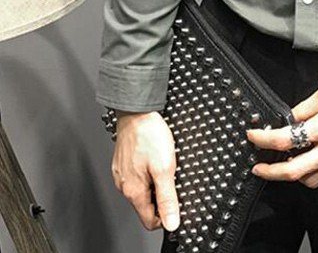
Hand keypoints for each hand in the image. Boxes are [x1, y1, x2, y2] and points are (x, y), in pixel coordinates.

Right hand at [110, 110, 179, 231]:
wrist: (137, 112)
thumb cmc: (150, 135)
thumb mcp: (166, 168)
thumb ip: (168, 197)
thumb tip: (171, 222)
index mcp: (133, 191)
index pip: (148, 221)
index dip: (165, 217)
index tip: (176, 206)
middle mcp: (124, 185)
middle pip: (145, 206)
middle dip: (161, 197)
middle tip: (172, 179)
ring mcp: (122, 174)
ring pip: (142, 190)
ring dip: (155, 184)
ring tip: (164, 165)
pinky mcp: (123, 163)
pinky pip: (137, 177)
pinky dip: (148, 172)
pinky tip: (155, 159)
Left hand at [246, 59, 317, 188]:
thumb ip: (307, 106)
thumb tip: (290, 117)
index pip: (285, 140)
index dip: (263, 140)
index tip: (254, 137)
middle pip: (294, 172)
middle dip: (271, 172)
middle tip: (260, 167)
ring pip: (313, 180)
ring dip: (297, 174)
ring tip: (291, 161)